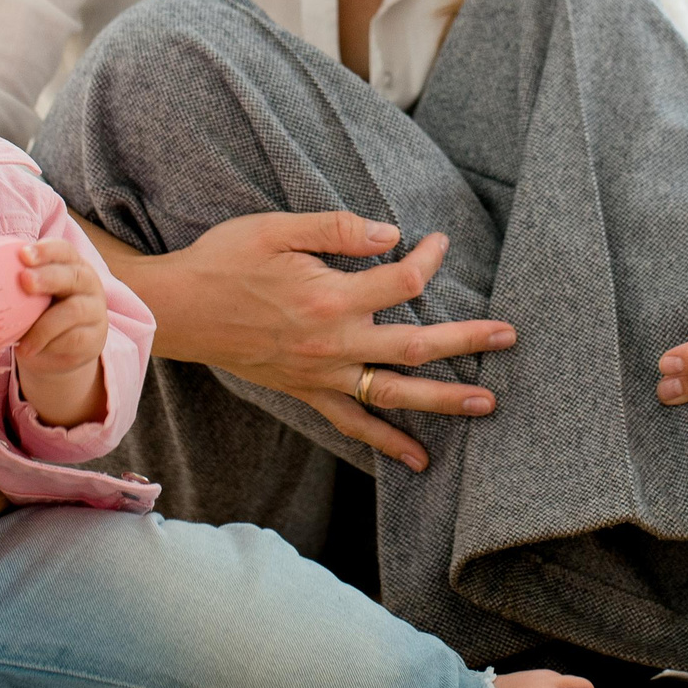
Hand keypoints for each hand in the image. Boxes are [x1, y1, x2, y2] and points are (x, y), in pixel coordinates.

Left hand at [14, 240, 109, 426]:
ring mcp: (95, 311)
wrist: (56, 352)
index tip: (22, 255)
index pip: (63, 250)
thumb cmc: (35, 313)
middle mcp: (87, 283)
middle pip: (73, 275)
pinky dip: (51, 345)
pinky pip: (75, 339)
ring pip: (74, 311)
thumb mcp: (26, 295)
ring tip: (23, 340)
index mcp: (69, 264)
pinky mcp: (94, 339)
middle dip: (47, 277)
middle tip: (23, 281)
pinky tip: (31, 351)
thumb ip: (11, 281)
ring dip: (45, 325)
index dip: (45, 250)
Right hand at [139, 211, 515, 473]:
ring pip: (393, 394)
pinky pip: (353, 424)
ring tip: (487, 405)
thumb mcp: (276, 228)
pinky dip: (387, 443)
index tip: (438, 242)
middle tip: (508, 337)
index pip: (402, 280)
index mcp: (329, 297)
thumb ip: (337, 230)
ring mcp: (321, 374)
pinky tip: (419, 459)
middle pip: (415, 346)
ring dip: (444, 401)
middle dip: (467, 341)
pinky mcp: (306, 392)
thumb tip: (391, 233)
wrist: (179, 310)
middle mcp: (332, 343)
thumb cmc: (225, 260)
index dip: (429, 259)